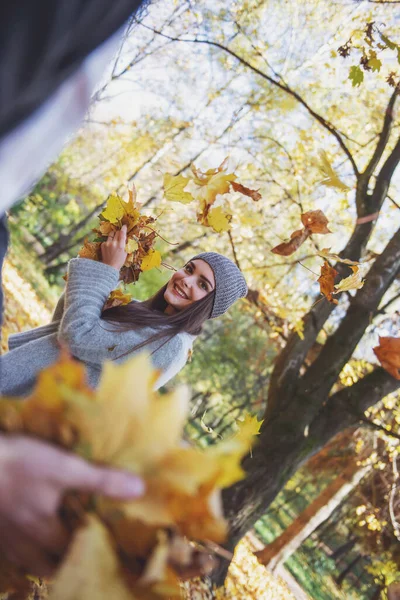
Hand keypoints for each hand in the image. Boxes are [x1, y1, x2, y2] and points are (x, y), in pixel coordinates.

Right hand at [0, 434, 143, 576]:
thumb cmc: (20, 464)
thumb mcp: (64, 467)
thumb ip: (100, 481)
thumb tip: (139, 490)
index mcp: (44, 531)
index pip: (73, 551)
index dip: (90, 549)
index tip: (107, 544)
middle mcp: (21, 543)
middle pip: (46, 565)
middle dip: (64, 562)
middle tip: (82, 546)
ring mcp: (2, 537)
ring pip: (24, 558)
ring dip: (41, 554)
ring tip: (55, 541)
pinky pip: (7, 546)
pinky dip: (19, 543)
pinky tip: (23, 527)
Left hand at [100, 225, 126, 270]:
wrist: (109, 267)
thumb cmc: (119, 261)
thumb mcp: (125, 253)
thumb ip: (125, 245)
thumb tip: (125, 238)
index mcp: (121, 246)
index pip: (122, 233)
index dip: (124, 229)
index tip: (124, 226)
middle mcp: (114, 243)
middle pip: (117, 233)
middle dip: (119, 232)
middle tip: (120, 234)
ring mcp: (107, 244)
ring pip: (111, 235)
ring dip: (113, 235)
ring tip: (114, 238)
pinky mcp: (103, 245)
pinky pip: (107, 240)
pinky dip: (109, 242)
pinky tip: (110, 247)